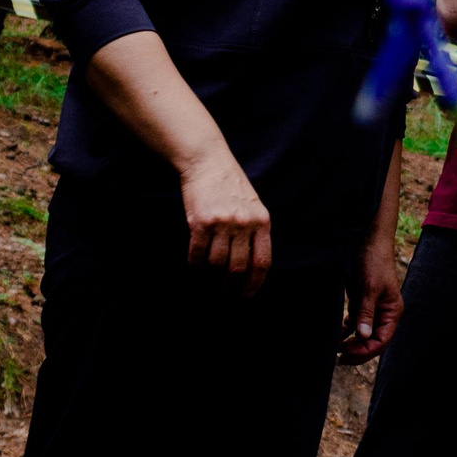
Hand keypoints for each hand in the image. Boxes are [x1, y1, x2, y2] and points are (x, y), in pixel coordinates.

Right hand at [182, 153, 272, 292]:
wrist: (208, 162)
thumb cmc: (231, 185)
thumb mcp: (253, 206)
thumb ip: (255, 231)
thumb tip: (252, 266)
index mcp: (261, 221)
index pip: (261, 261)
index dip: (254, 283)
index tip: (246, 294)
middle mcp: (243, 224)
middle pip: (238, 267)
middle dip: (230, 285)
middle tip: (224, 290)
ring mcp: (222, 223)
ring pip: (216, 263)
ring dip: (210, 274)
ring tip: (207, 275)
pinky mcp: (200, 222)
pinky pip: (197, 253)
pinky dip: (195, 264)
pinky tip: (194, 265)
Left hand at [341, 235, 402, 362]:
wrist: (367, 241)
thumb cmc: (373, 262)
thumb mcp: (369, 288)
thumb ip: (366, 313)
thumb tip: (363, 336)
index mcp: (392, 312)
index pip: (381, 340)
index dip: (365, 351)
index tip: (347, 353)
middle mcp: (384, 313)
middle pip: (372, 341)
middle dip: (357, 351)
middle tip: (339, 357)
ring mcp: (372, 309)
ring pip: (362, 334)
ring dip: (350, 343)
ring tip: (335, 351)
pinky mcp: (361, 303)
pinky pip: (354, 322)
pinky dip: (345, 331)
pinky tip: (335, 337)